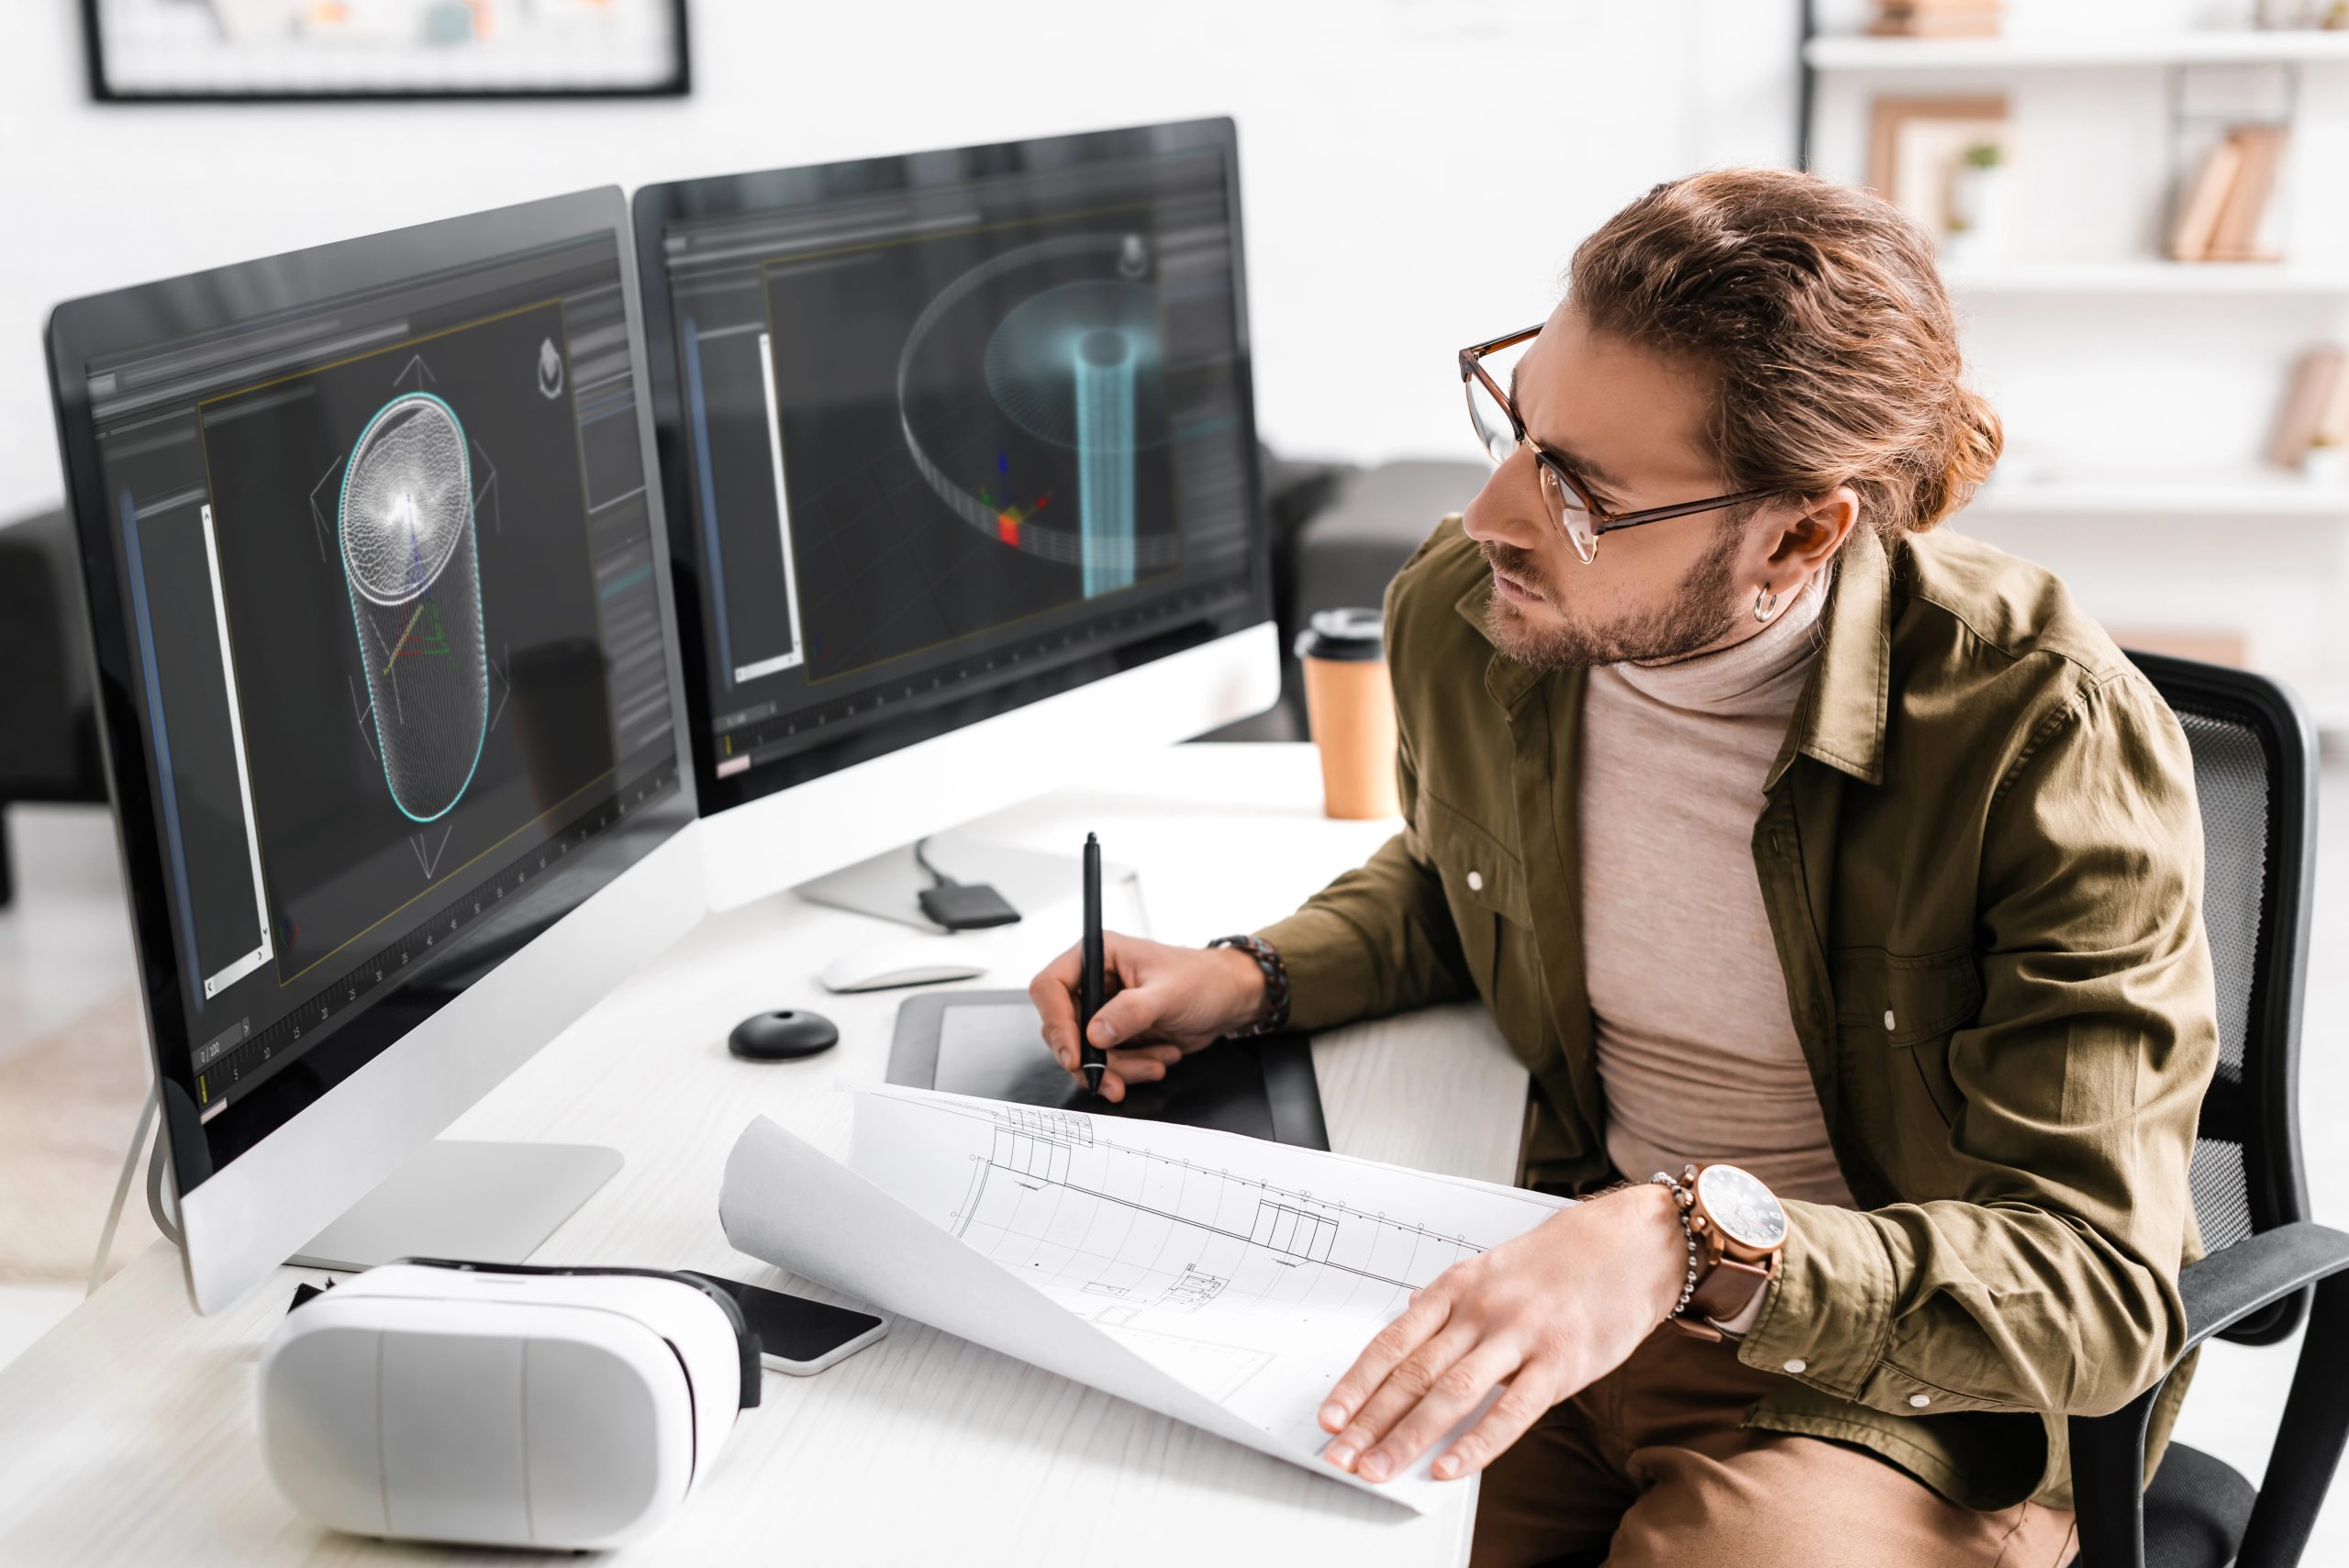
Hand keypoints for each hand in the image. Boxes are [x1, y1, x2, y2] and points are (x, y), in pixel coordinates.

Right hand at [1028, 932, 1266, 1101]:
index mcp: (1098, 955)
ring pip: (1085, 1052)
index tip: (1075, 1054)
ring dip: (1118, 1068)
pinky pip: (1106, 1063)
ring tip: (1155, 1063)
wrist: (1230, 1000)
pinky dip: (1130, 1071)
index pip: (1051, 987)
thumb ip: (1131, 1012)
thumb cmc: (1204, 980)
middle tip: (1111, 1079)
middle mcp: (1094, 982)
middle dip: (1090, 1059)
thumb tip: (1096, 1033)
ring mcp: (1103, 1011)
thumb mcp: (1169, 993)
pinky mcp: (1116, 1035)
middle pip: (1062, 1027)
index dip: (1056, 1022)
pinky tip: (1159, 1060)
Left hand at [1318, 1181, 1686, 1483]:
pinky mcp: (1560, 1363)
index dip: (1357, 1383)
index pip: (1392, 1342)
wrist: (1631, 1244)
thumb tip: (1405, 1316)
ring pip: (1451, 1393)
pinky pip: (1512, 1411)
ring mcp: (1520, 1336)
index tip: (1330, 1417)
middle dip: (1371, 1420)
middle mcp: (1481, 1311)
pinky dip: (1477, 1444)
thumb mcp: (1491, 1268)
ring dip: (1409, 1436)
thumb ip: (1448, 1301)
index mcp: (1457, 1288)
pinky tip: (1449, 1468)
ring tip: (1380, 1468)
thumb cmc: (1560, 1260)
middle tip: (1342, 1457)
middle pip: (1413, 1373)